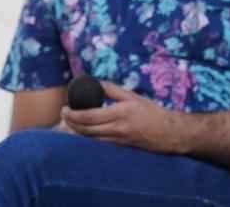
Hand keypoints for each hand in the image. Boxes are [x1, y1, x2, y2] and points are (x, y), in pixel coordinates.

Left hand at [62, 82, 185, 153]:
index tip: (64, 108)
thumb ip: (113, 90)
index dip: (73, 114)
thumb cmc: (151, 112)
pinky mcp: (117, 147)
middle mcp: (117, 128)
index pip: (90, 116)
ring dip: (74, 132)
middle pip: (85, 130)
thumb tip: (96, 83)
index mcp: (120, 113)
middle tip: (63, 115)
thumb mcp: (133, 97)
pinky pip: (96, 143)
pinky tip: (79, 132)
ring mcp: (116, 140)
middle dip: (70, 123)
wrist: (167, 132)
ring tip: (66, 124)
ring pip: (88, 139)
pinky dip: (85, 138)